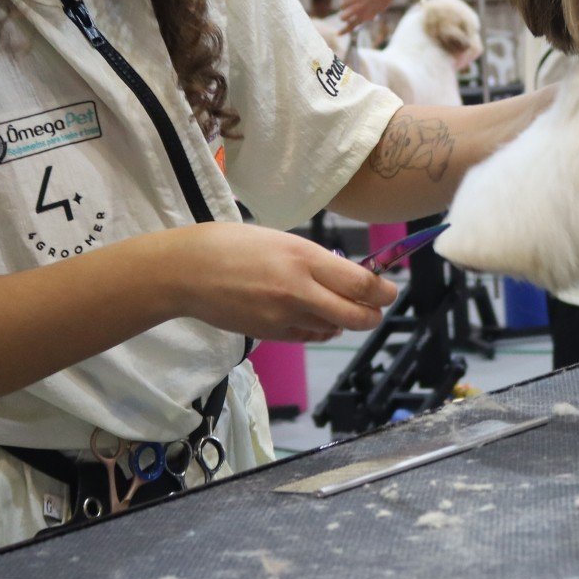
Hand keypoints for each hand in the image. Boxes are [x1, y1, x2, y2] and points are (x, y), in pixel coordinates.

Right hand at [159, 225, 396, 343]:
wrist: (188, 271)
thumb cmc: (233, 245)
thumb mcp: (281, 241)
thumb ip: (315, 261)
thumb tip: (347, 277)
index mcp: (304, 258)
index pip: (360, 283)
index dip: (383, 291)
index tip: (390, 290)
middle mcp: (300, 290)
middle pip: (355, 316)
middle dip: (372, 315)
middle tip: (376, 309)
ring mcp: (285, 316)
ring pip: (333, 329)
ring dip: (342, 322)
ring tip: (336, 307)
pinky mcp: (271, 334)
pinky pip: (308, 337)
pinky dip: (318, 330)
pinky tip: (312, 318)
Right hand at [338, 0, 410, 30]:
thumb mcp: (379, 8)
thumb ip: (369, 14)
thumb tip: (364, 18)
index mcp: (365, 16)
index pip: (351, 27)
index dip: (343, 31)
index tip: (338, 34)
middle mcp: (357, 10)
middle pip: (342, 17)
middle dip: (344, 14)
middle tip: (349, 8)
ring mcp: (352, 0)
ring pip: (341, 5)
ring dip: (346, 1)